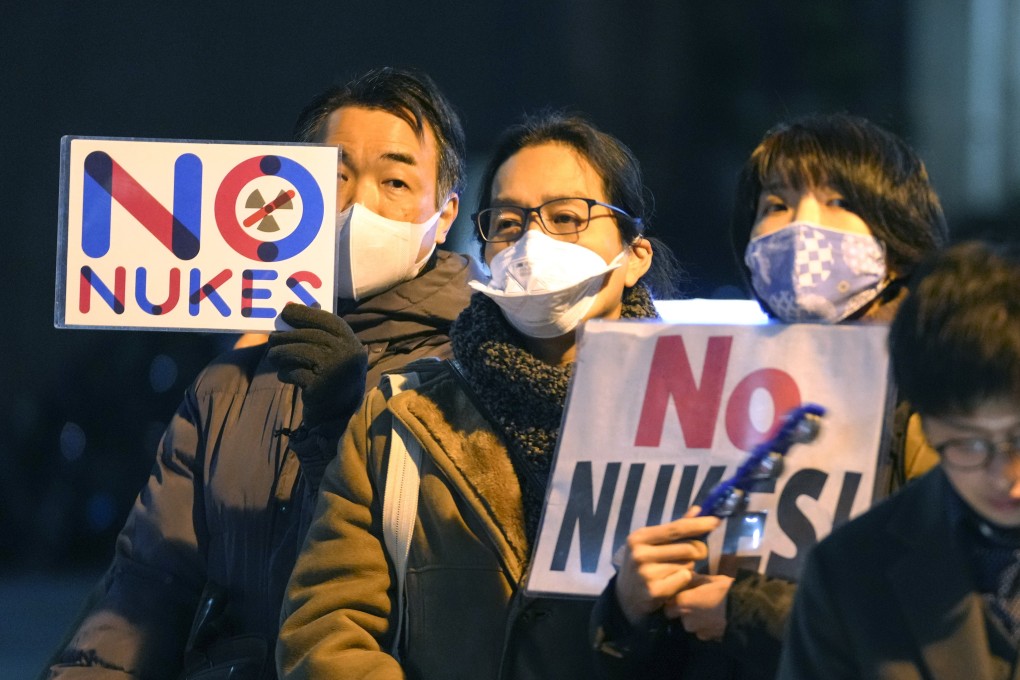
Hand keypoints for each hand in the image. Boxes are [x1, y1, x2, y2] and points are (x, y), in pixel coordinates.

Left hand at [266, 304, 368, 426]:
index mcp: (350, 341)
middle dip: (284, 338)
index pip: (327, 320)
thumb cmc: (330, 378)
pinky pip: (293, 372)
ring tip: (274, 359)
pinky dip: (285, 374)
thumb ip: (317, 333)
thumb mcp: (332, 353)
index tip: (285, 312)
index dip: (305, 314)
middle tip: (271, 342)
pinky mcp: (320, 385)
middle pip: (307, 335)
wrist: (337, 415)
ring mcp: (334, 369)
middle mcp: (346, 352)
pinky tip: (285, 377)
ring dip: (280, 355)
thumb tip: (289, 308)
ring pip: (296, 352)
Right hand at [613, 507, 719, 624]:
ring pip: (688, 565)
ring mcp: (646, 573)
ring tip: (674, 571)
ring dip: (688, 568)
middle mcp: (640, 554)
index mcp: (639, 537)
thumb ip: (675, 528)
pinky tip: (672, 584)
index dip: (698, 525)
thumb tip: (697, 510)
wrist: (625, 598)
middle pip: (688, 548)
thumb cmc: (643, 565)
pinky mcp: (654, 591)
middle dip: (698, 551)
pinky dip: (683, 581)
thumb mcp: (652, 544)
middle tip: (695, 555)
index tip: (716, 521)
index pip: (676, 528)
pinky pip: (684, 579)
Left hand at [664, 572, 734, 640]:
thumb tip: (683, 577)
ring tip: (707, 610)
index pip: (667, 605)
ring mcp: (697, 631)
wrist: (746, 610)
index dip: (671, 601)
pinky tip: (714, 618)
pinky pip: (702, 631)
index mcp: (682, 603)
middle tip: (695, 601)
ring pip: (691, 624)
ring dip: (695, 619)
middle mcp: (686, 620)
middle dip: (683, 610)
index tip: (677, 595)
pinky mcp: (709, 638)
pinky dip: (705, 626)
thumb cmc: (725, 590)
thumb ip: (692, 580)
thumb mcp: (708, 579)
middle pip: (678, 616)